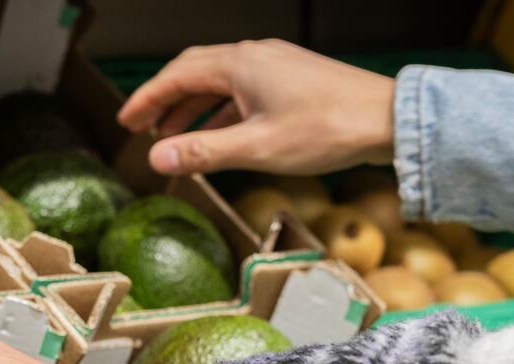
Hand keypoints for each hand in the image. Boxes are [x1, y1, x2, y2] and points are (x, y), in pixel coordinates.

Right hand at [117, 39, 395, 175]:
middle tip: (142, 126)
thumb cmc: (328, 129)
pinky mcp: (294, 81)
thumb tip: (157, 157)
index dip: (147, 99)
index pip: (177, 75)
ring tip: (174, 138)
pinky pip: (245, 92)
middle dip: (166, 100)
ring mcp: (276, 67)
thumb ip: (203, 152)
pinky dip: (222, 113)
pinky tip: (220, 138)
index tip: (126, 120)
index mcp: (241, 65)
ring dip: (193, 109)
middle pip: (195, 72)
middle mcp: (256, 57)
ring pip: (221, 83)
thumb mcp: (257, 147)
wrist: (388, 121)